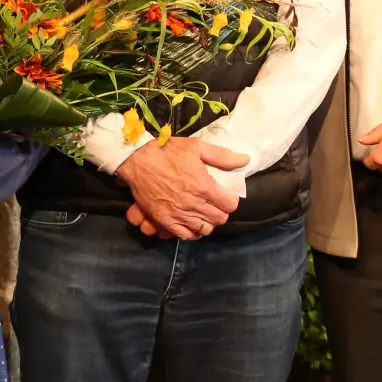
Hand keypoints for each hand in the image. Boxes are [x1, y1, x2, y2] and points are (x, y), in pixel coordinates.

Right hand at [115, 137, 248, 240]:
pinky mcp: (165, 220)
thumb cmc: (167, 152)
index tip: (225, 195)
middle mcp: (193, 203)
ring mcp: (178, 214)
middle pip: (219, 219)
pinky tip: (192, 223)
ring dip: (208, 222)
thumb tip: (245, 160)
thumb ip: (222, 156)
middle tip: (215, 203)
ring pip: (205, 229)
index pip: (230, 204)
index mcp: (203, 186)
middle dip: (221, 211)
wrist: (136, 160)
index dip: (230, 199)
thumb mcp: (196, 146)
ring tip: (204, 213)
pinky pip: (186, 235)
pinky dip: (192, 232)